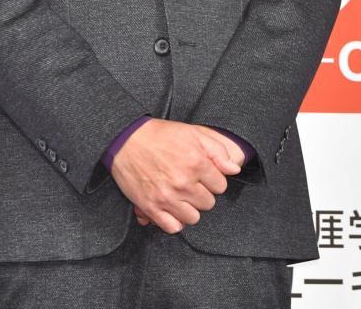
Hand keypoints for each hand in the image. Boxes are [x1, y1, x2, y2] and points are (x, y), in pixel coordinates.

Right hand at [111, 119, 242, 233]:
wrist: (126, 139)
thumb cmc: (160, 135)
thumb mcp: (192, 133)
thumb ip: (217, 150)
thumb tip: (234, 170)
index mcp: (196, 162)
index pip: (220, 186)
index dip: (212, 179)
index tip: (202, 174)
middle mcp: (183, 182)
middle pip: (208, 203)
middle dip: (202, 193)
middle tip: (190, 182)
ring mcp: (167, 197)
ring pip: (193, 218)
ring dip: (189, 208)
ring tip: (180, 195)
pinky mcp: (151, 207)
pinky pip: (173, 227)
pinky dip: (174, 220)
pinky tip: (171, 207)